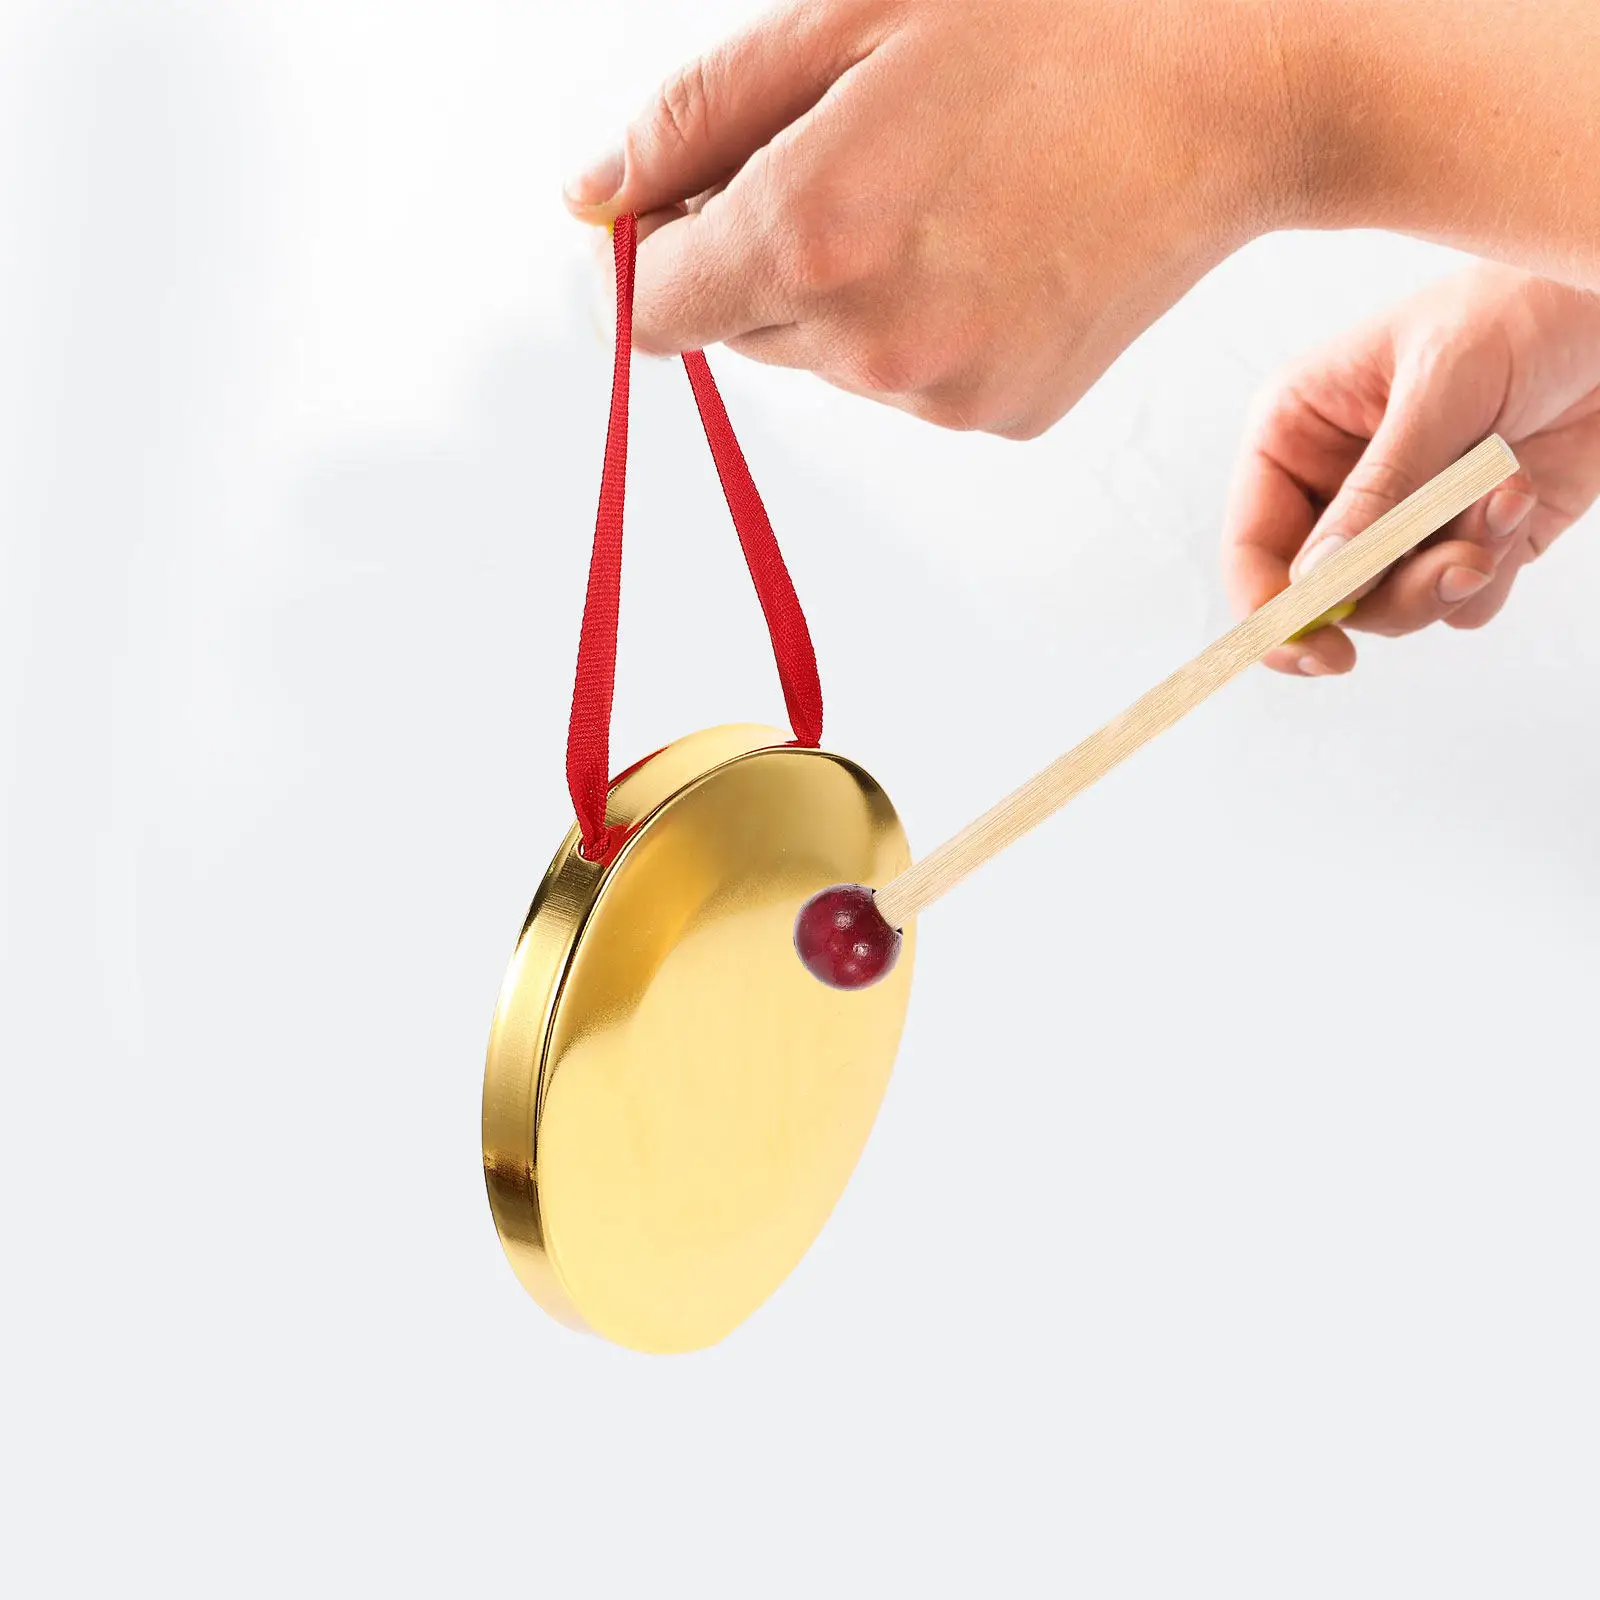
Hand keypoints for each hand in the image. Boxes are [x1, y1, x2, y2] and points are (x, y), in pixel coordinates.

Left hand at [564, 0, 1296, 436]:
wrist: (1237, 90)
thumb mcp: (846, 16)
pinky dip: (918, 325)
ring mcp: (938, 396)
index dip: (642, 261)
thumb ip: (692, 122)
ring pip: (822, 358)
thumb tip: (592, 202)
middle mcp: (866, 344)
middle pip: (733, 332)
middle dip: (757, 255)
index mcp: (810, 235)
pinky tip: (989, 244)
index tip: (670, 213)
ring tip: (945, 193)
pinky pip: (905, 382)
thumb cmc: (1053, 22)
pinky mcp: (997, 418)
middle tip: (856, 155)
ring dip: (842, 289)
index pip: (648, 312)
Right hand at [1222, 264, 1599, 675]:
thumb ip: (1379, 491)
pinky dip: (1498, 564)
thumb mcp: (1439, 388)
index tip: (1320, 652)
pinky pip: (1462, 601)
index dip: (1275, 611)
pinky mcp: (1465, 539)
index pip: (1254, 548)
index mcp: (1296, 435)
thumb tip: (1319, 581)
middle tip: (1457, 570)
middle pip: (1325, 596)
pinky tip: (1523, 492)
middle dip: (1391, 592)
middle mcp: (1337, 485)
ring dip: (1453, 574)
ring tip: (1504, 504)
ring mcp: (1402, 518)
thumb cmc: (1521, 307)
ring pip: (1393, 607)